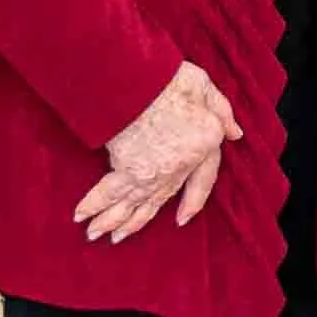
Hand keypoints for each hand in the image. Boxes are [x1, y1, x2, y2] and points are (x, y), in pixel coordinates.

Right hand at [74, 61, 241, 243]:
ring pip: (131, 202)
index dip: (195, 200)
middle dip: (135, 220)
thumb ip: (223, 111)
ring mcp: (149, 172)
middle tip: (119, 236)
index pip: (203, 182)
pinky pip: (109, 192)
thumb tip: (235, 133)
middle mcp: (176, 167)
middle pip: (157, 200)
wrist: (140, 81)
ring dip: (113, 220)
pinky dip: (94, 204)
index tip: (183, 218)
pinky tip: (81, 215)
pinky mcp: (124, 167)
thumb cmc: (173, 80)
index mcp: (202, 147)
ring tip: (98, 235)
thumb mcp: (206, 88)